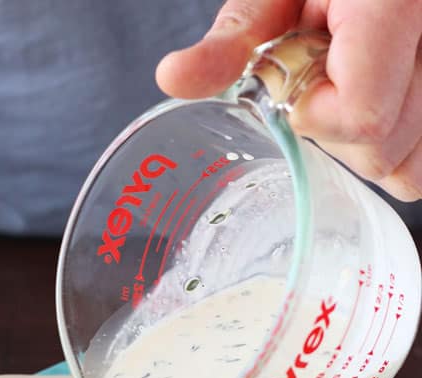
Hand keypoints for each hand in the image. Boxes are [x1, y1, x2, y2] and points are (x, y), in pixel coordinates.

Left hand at [156, 0, 421, 200]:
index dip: (316, 118)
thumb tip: (173, 79)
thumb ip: (234, 39)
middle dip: (336, 136)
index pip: (362, 116)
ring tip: (349, 92)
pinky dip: (395, 151)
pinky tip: (374, 109)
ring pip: (410, 168)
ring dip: (367, 150)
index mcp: (396, 4)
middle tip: (320, 82)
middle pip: (384, 149)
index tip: (295, 90)